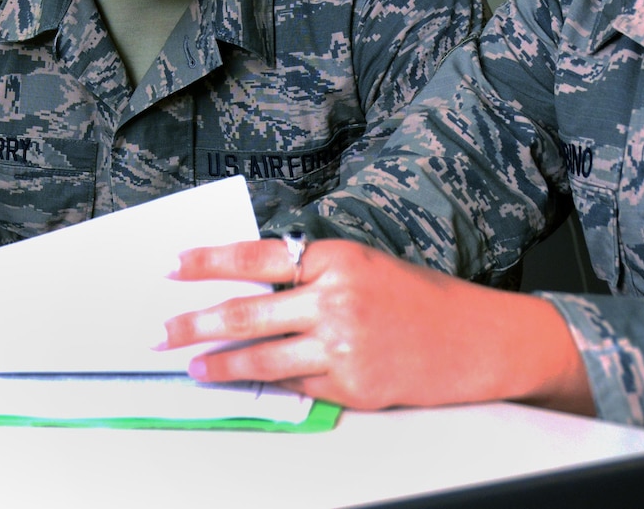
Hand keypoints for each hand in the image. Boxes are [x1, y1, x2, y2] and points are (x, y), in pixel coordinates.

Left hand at [163, 237, 592, 413]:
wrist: (480, 340)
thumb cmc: (421, 299)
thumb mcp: (364, 265)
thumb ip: (310, 274)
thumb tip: (245, 284)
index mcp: (337, 258)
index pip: (256, 257)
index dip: (208, 262)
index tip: (175, 266)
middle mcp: (337, 300)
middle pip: (247, 312)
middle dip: (197, 323)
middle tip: (164, 331)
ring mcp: (344, 346)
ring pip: (262, 357)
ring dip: (218, 364)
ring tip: (191, 366)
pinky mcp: (353, 387)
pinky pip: (294, 386)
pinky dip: (264, 385)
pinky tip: (241, 385)